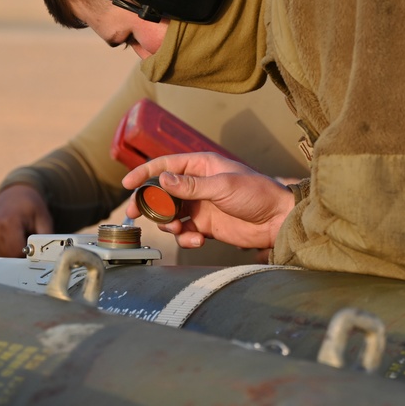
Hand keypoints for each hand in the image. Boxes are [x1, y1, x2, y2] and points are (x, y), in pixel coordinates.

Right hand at [0, 184, 53, 256]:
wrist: (13, 196)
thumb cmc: (29, 206)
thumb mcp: (43, 218)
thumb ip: (45, 237)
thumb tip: (49, 253)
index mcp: (8, 222)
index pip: (16, 252)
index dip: (27, 255)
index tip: (34, 250)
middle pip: (6, 257)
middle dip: (19, 256)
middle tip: (28, 244)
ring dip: (10, 255)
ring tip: (18, 241)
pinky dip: (2, 254)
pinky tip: (9, 243)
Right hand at [122, 152, 294, 251]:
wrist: (277, 219)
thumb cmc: (256, 193)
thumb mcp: (223, 186)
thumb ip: (191, 185)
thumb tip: (162, 179)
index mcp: (202, 166)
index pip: (166, 165)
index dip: (144, 173)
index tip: (127, 184)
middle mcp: (198, 184)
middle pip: (162, 193)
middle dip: (149, 203)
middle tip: (136, 214)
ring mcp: (201, 206)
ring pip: (170, 214)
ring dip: (168, 223)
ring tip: (178, 228)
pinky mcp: (206, 225)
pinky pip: (184, 232)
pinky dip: (185, 238)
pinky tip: (198, 240)